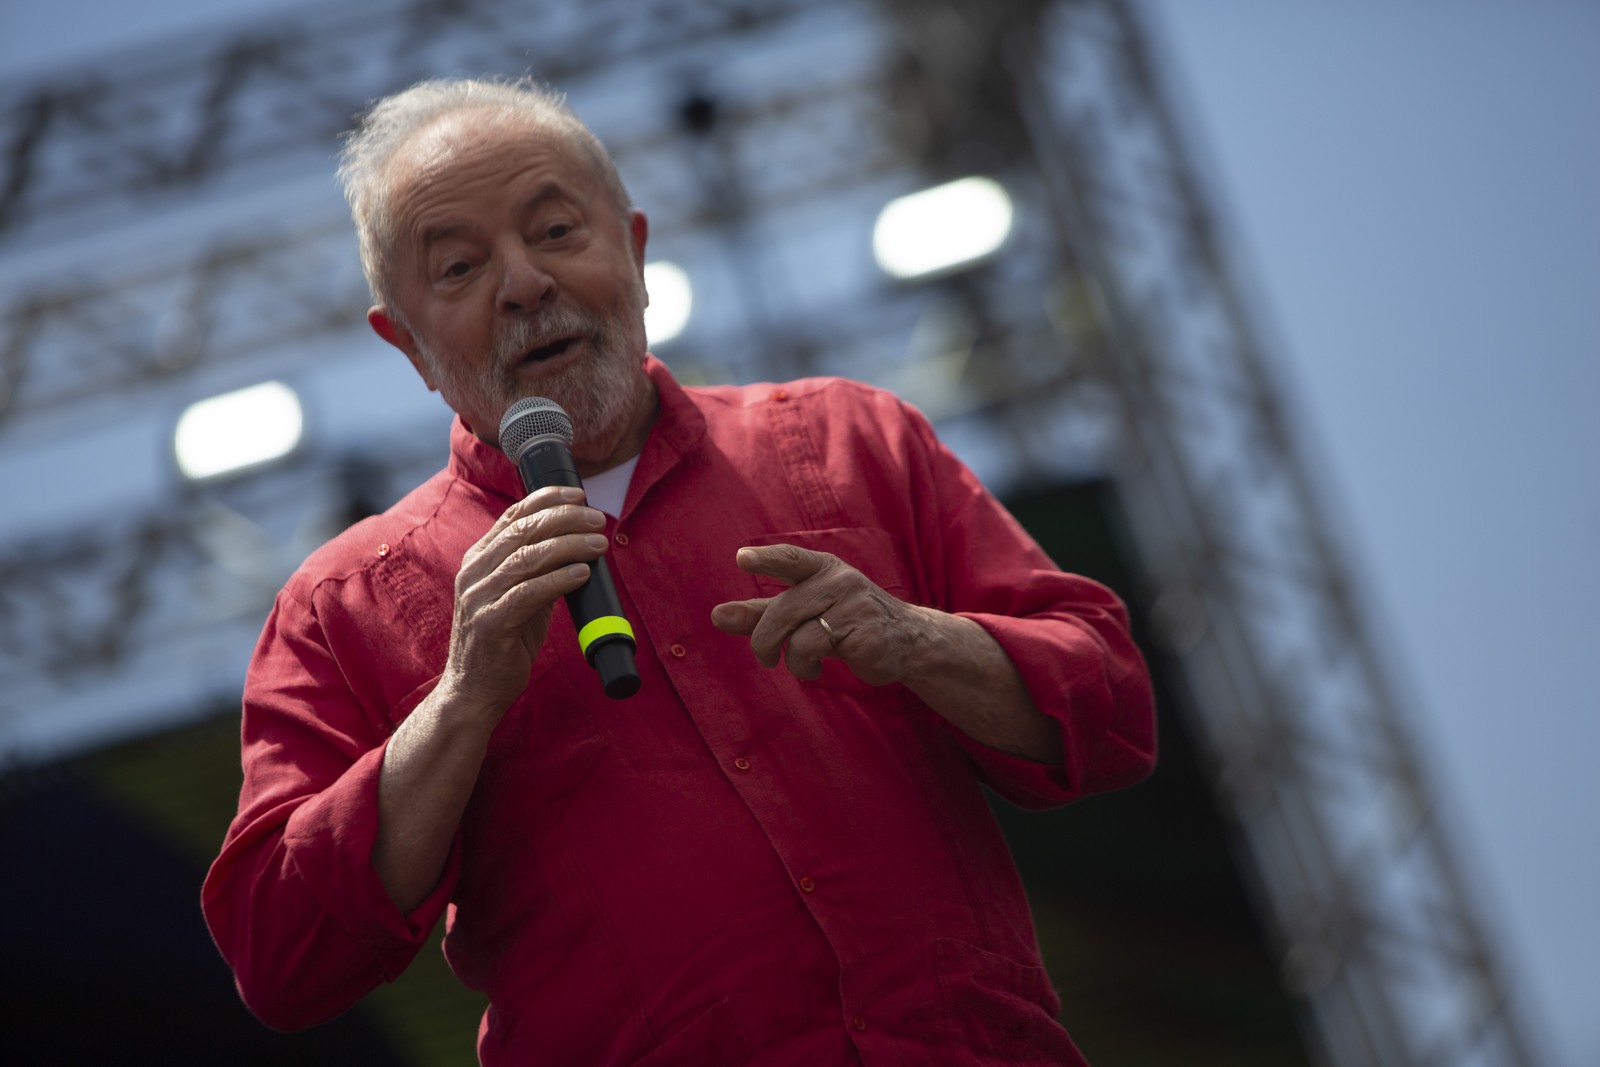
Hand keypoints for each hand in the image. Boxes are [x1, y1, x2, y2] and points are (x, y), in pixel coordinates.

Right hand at [440, 485, 609, 716]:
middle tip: (597, 518)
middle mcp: (474, 573)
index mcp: (479, 560)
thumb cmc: (502, 643)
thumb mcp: (520, 598)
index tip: (578, 495)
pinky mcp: (490, 623)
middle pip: (522, 531)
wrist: (474, 690)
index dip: (546, 500)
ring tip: (599, 543)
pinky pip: (528, 593)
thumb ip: (538, 572)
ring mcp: (478, 597)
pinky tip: (582, 572)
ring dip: (569, 545)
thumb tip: (577, 547)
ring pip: (527, 557)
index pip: (512, 516)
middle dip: (565, 518)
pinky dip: (558, 579)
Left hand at [710, 544, 931, 685]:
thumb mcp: (803, 612)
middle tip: (766, 658)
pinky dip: (807, 668)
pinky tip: (818, 670)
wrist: (905, 640)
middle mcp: (840, 581)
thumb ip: (760, 613)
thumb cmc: (845, 620)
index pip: (791, 558)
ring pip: (799, 638)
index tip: (742, 559)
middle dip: (764, 640)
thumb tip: (717, 615)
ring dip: (792, 660)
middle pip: (782, 611)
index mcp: (822, 568)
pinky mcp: (866, 636)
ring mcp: (856, 607)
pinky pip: (818, 654)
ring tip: (803, 665)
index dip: (766, 558)